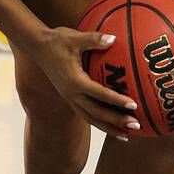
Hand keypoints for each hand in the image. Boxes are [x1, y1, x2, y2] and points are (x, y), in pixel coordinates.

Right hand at [27, 25, 141, 137]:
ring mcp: (69, 98)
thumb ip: (94, 39)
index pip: (99, 94)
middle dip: (116, 121)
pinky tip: (112, 126)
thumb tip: (113, 39)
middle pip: (96, 113)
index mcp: (74, 81)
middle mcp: (71, 94)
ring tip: (126, 135)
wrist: (37, 47)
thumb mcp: (74, 37)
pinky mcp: (69, 98)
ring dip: (109, 128)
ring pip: (91, 119)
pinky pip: (86, 114)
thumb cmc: (57, 41)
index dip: (116, 100)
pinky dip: (100, 122)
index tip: (133, 105)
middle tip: (136, 125)